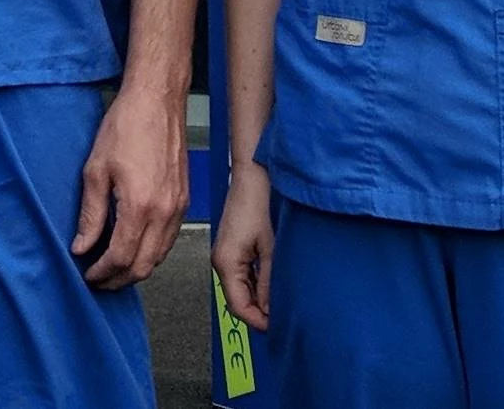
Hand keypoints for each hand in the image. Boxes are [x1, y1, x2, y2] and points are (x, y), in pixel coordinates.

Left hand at [72, 85, 186, 289]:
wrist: (157, 101)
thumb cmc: (126, 126)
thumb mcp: (96, 169)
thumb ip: (91, 213)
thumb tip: (81, 246)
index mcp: (140, 207)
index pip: (121, 257)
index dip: (102, 273)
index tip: (88, 275)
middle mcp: (164, 213)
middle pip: (143, 266)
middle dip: (119, 280)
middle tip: (99, 279)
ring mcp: (178, 208)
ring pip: (159, 257)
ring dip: (136, 268)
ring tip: (113, 267)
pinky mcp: (184, 200)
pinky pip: (169, 240)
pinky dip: (152, 252)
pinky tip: (135, 245)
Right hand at [211, 162, 275, 330]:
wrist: (251, 177)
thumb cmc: (257, 204)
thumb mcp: (270, 248)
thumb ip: (269, 282)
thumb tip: (272, 310)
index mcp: (226, 263)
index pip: (239, 307)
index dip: (258, 321)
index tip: (278, 327)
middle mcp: (220, 261)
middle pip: (238, 300)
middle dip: (259, 311)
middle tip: (283, 315)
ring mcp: (223, 255)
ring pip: (240, 290)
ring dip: (258, 297)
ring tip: (280, 298)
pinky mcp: (230, 249)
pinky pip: (241, 276)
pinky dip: (255, 284)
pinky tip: (271, 281)